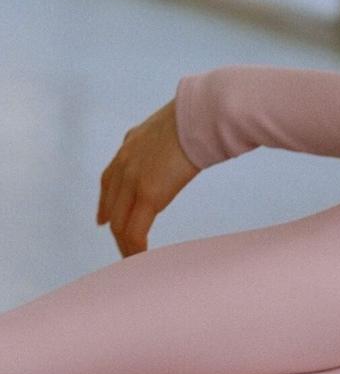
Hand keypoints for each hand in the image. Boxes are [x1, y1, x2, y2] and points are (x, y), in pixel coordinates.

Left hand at [97, 97, 199, 257]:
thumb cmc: (200, 116)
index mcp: (132, 144)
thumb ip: (167, 139)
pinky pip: (135, 230)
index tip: (103, 219)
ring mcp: (134, 179)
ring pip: (120, 222)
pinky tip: (140, 257)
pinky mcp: (148, 194)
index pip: (109, 179)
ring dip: (125, 243)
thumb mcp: (173, 124)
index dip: (106, 202)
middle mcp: (125, 162)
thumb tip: (184, 141)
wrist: (202, 115)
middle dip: (115, 227)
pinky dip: (135, 248)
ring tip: (132, 258)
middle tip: (121, 246)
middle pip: (112, 205)